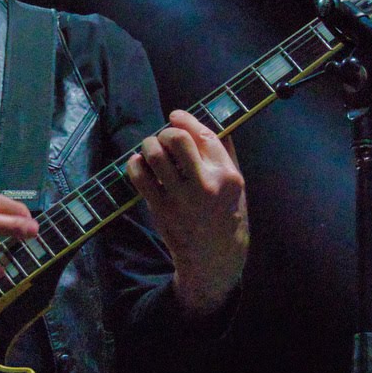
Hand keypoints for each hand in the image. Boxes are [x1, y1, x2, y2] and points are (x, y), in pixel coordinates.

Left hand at [126, 110, 248, 316]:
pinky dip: (135, 164)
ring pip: (154, 154)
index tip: (175, 116)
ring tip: (151, 150)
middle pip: (176, 139)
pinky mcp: (160, 209)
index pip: (204, 135)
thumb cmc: (225, 213)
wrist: (213, 256)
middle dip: (165, 132)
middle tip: (164, 139)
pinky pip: (138, 176)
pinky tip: (141, 166)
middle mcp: (205, 186)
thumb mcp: (236, 183)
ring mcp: (180, 199)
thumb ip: (224, 151)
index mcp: (227, 175)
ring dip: (148, 145)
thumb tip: (207, 117)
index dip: (185, 119)